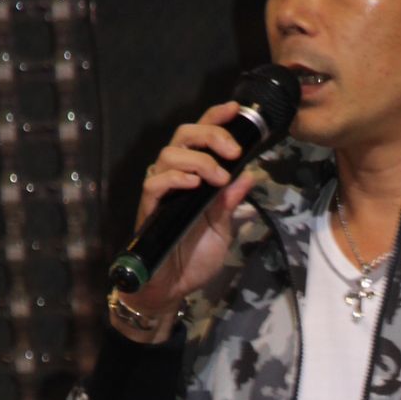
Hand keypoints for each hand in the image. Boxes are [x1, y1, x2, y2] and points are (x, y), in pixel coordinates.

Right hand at [112, 103, 262, 338]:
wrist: (172, 289)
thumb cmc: (194, 258)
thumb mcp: (222, 229)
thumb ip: (231, 202)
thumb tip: (251, 175)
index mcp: (194, 176)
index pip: (200, 137)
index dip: (215, 119)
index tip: (235, 110)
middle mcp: (174, 177)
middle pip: (183, 135)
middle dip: (211, 135)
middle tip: (232, 151)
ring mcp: (160, 192)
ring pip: (169, 154)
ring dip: (198, 159)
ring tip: (218, 177)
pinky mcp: (148, 209)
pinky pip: (156, 183)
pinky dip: (176, 178)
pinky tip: (194, 184)